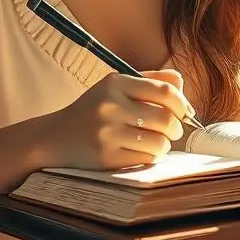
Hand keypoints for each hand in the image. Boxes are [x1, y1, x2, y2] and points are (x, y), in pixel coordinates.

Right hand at [44, 69, 190, 169]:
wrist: (55, 137)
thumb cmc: (93, 111)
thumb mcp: (115, 87)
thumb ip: (150, 80)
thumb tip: (181, 85)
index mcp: (116, 83)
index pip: (165, 90)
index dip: (182, 103)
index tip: (184, 112)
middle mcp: (111, 105)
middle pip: (166, 118)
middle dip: (176, 127)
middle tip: (172, 131)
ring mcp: (107, 132)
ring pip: (159, 142)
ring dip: (164, 145)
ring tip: (155, 142)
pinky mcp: (106, 157)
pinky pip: (146, 158)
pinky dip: (150, 156)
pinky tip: (141, 152)